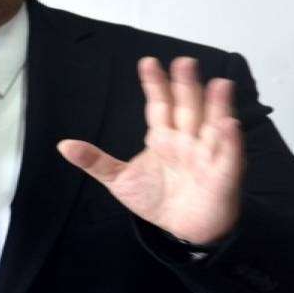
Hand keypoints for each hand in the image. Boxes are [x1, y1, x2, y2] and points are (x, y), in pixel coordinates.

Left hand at [57, 57, 243, 243]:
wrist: (181, 230)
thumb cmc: (155, 199)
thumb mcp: (119, 180)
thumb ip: (95, 161)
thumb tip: (63, 145)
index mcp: (163, 136)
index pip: (159, 104)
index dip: (154, 84)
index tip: (148, 62)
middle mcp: (187, 139)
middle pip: (187, 107)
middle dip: (186, 86)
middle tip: (184, 63)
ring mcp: (206, 155)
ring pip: (212, 125)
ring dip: (216, 106)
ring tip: (219, 85)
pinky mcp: (223, 176)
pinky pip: (229, 157)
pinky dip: (230, 141)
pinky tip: (228, 125)